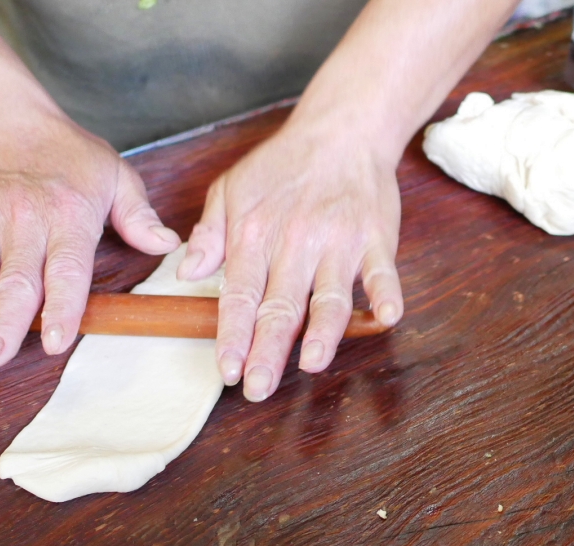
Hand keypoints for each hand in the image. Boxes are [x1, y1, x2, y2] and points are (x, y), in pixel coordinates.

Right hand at [0, 112, 180, 368]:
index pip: (66, 269)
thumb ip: (140, 216)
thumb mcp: (117, 176)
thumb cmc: (70, 156)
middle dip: (2, 324)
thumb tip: (169, 246)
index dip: (60, 307)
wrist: (7, 119)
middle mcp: (24, 221)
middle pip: (14, 280)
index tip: (54, 342)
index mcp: (69, 215)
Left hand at [177, 120, 403, 401]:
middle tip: (259, 387)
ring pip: (329, 295)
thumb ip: (210, 234)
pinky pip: (382, 271)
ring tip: (312, 363)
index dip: (233, 335)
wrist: (340, 130)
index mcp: (255, 234)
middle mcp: (295, 242)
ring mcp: (338, 242)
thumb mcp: (231, 189)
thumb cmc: (282, 165)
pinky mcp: (375, 238)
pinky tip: (385, 317)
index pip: (240, 294)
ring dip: (323, 331)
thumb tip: (187, 273)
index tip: (226, 370)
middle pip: (281, 306)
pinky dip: (386, 293)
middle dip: (268, 350)